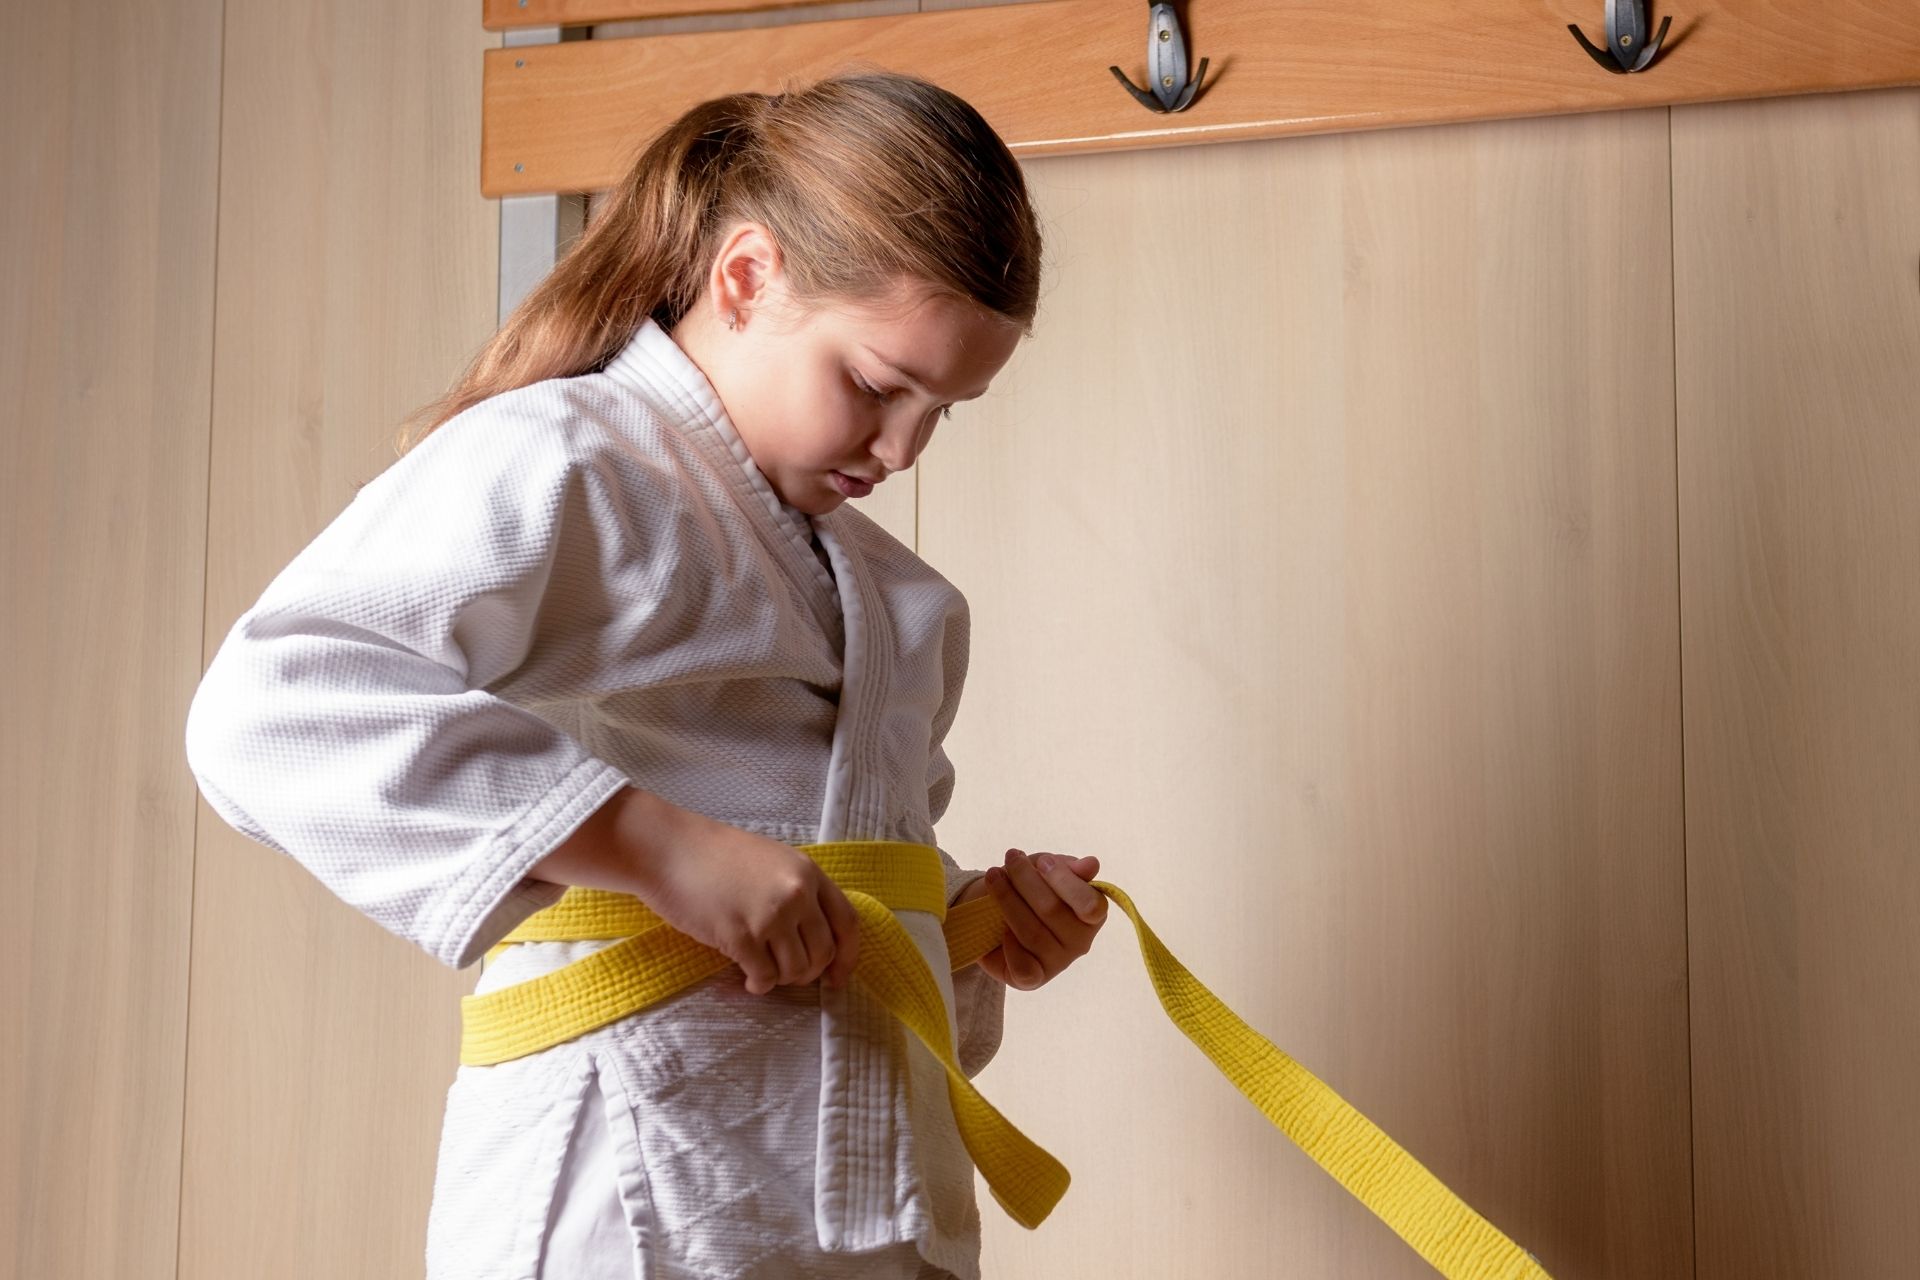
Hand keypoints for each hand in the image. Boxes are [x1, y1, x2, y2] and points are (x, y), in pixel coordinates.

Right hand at [624, 815, 861, 995]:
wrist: (671, 848)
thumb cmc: (716, 855)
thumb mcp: (772, 862)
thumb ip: (799, 892)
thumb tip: (814, 939)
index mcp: (808, 873)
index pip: (847, 923)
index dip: (847, 958)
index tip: (837, 979)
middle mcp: (796, 893)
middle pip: (823, 952)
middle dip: (808, 973)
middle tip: (787, 975)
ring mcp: (770, 915)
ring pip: (796, 970)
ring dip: (781, 979)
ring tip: (762, 972)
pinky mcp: (740, 936)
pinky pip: (764, 977)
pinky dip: (758, 986)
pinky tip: (747, 980)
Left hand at [961, 848, 1107, 989]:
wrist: (995, 912)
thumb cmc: (1030, 888)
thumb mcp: (1047, 870)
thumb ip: (1068, 868)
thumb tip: (1091, 864)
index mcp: (1093, 915)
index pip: (1091, 905)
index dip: (1064, 881)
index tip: (1041, 861)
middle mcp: (1081, 942)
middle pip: (1052, 911)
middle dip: (1026, 880)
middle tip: (1010, 858)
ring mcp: (1058, 962)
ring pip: (1032, 933)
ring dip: (1007, 900)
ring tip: (993, 877)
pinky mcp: (1034, 978)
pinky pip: (1024, 968)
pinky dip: (1010, 947)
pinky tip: (1000, 928)